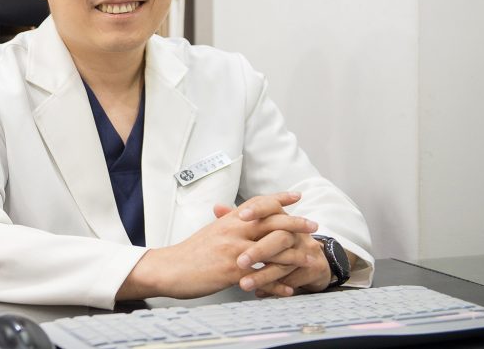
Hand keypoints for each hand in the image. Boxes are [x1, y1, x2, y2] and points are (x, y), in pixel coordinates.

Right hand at [117, 193, 317, 299]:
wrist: (170, 268)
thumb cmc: (190, 252)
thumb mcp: (211, 231)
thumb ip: (228, 222)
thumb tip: (240, 216)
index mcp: (229, 220)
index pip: (259, 203)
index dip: (279, 198)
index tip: (296, 196)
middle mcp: (234, 230)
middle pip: (272, 221)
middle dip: (296, 223)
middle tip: (313, 226)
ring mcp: (235, 250)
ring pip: (273, 248)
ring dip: (295, 254)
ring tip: (309, 259)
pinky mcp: (233, 271)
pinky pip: (263, 275)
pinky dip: (278, 284)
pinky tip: (289, 288)